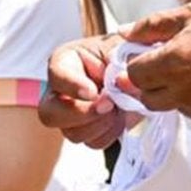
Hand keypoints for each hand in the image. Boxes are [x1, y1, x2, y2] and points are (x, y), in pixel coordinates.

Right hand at [39, 34, 127, 148]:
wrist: (141, 74)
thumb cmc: (128, 54)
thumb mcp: (127, 48)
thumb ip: (126, 60)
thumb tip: (125, 80)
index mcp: (65, 61)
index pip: (56, 75)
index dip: (72, 86)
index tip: (93, 92)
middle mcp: (61, 90)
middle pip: (49, 114)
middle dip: (80, 114)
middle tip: (109, 106)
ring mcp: (71, 113)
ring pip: (72, 133)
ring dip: (100, 124)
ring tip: (119, 108)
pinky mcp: (87, 130)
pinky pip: (93, 142)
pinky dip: (110, 133)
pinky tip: (120, 117)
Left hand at [123, 0, 190, 132]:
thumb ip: (152, 26)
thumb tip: (123, 33)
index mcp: (173, 65)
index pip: (133, 77)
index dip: (138, 66)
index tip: (148, 59)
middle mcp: (187, 93)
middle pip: (149, 99)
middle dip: (154, 83)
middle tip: (174, 66)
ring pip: (178, 108)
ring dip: (181, 94)